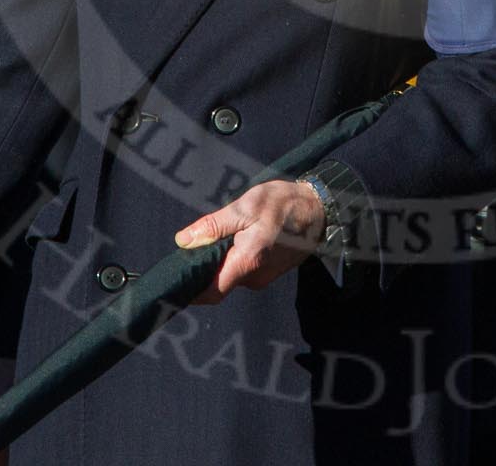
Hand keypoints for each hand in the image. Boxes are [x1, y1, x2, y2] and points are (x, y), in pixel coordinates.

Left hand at [173, 180, 324, 304]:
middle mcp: (255, 277)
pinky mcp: (270, 272)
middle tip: (194, 245)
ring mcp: (264, 277)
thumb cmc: (284, 204)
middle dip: (204, 268)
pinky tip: (236, 238)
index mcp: (247, 262)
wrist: (320, 209)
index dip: (191, 290)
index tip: (175, 280)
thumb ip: (213, 226)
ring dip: (220, 261)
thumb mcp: (245, 206)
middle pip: (218, 283)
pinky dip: (234, 259)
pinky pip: (244, 271)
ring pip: (231, 276)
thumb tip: (183, 241)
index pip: (211, 292)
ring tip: (220, 236)